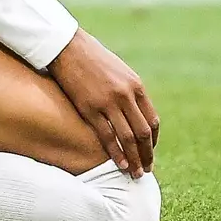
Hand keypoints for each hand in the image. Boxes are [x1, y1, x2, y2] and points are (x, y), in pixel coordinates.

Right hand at [49, 29, 158, 177]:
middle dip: (147, 154)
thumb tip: (134, 112)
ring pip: (128, 138)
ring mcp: (108, 103)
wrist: (67, 47)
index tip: (150, 151)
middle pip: (143, 133)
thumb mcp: (119, 71)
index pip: (152, 120)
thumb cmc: (91, 58)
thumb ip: (129, 91)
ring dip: (134, 159)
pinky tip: (120, 164)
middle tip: (147, 170)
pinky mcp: (90, 108)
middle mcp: (126, 95)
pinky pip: (107, 137)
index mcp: (136, 86)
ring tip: (135, 173)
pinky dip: (116, 153)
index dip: (153, 140)